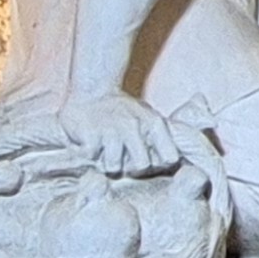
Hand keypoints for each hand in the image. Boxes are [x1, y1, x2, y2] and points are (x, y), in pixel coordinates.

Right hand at [53, 92, 180, 178]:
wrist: (93, 89)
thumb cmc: (122, 109)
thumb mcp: (146, 116)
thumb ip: (159, 137)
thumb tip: (170, 163)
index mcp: (153, 123)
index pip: (169, 157)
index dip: (158, 165)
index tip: (148, 161)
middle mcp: (134, 126)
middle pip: (141, 166)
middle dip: (130, 168)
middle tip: (121, 158)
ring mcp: (112, 130)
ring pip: (113, 167)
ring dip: (105, 162)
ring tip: (104, 149)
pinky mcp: (91, 133)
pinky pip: (91, 158)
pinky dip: (88, 153)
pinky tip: (90, 141)